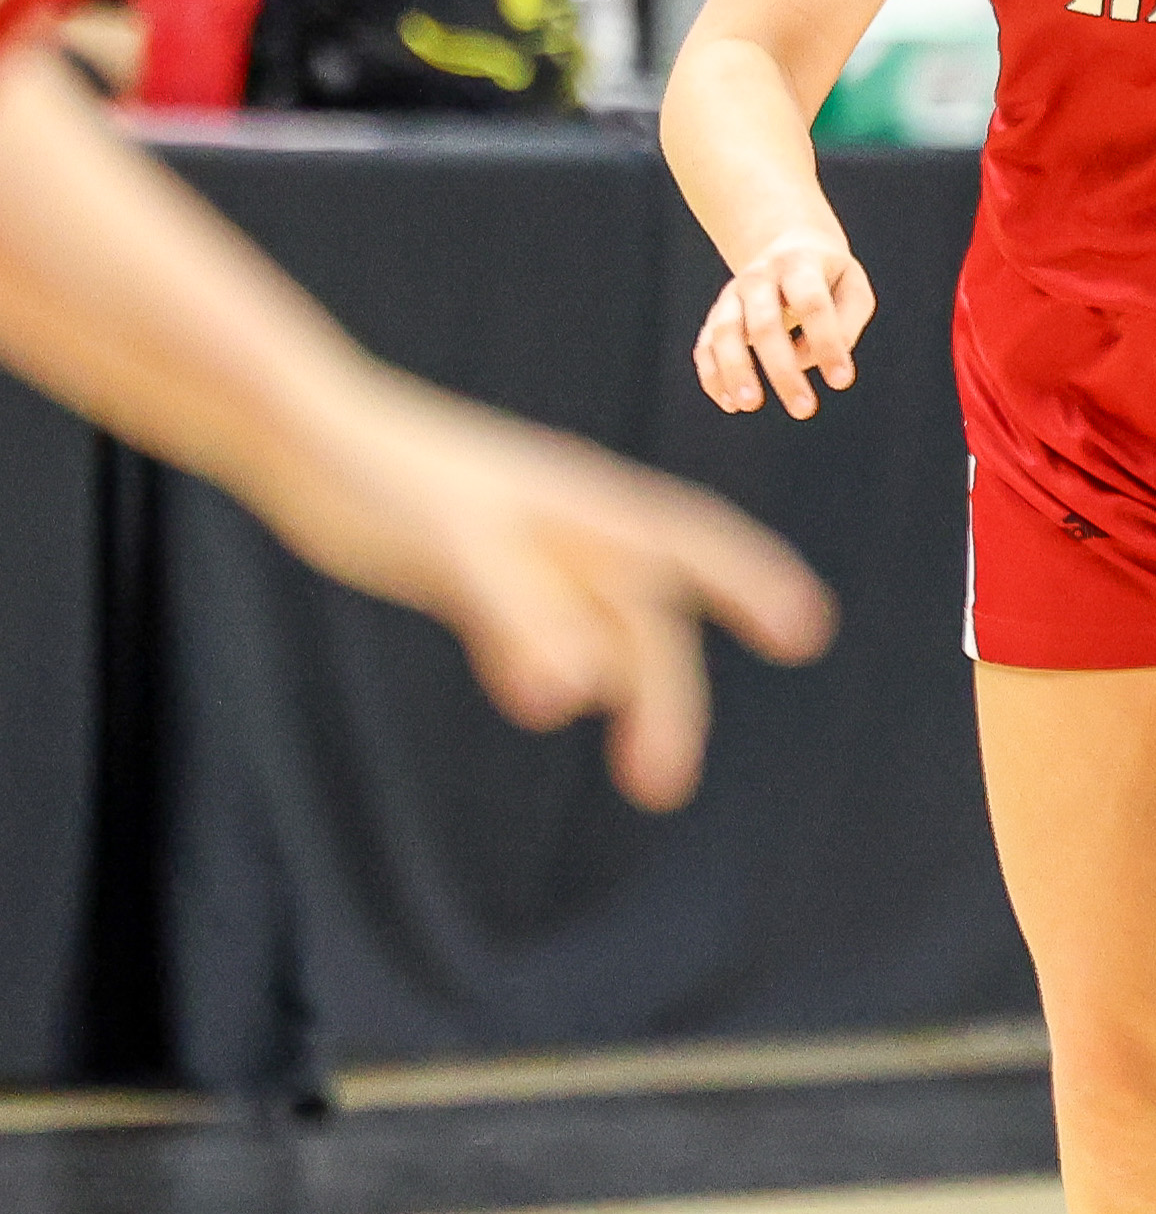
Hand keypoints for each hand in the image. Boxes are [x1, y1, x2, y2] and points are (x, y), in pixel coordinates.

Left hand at [257, 373, 837, 809]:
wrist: (292, 427)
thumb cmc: (379, 473)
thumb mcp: (455, 548)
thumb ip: (521, 617)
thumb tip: (576, 696)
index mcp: (587, 510)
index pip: (695, 548)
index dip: (754, 587)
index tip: (806, 634)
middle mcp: (570, 524)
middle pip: (644, 619)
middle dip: (668, 700)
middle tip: (660, 786)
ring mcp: (524, 542)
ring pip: (599, 625)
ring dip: (624, 694)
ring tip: (637, 773)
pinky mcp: (475, 560)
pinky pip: (543, 623)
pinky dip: (558, 665)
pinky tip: (541, 698)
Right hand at [693, 226, 873, 418]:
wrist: (787, 244)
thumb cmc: (828, 276)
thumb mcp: (853, 287)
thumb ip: (846, 322)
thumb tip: (811, 360)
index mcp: (800, 265)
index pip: (812, 305)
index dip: (826, 343)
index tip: (842, 382)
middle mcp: (760, 277)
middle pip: (765, 323)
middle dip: (782, 370)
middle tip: (804, 410)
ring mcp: (733, 295)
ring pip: (725, 333)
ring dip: (735, 372)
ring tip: (750, 406)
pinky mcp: (717, 315)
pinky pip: (706, 345)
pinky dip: (712, 375)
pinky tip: (730, 404)